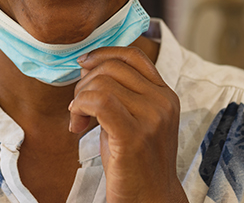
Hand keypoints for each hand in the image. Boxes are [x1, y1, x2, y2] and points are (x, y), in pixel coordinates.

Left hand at [69, 47, 187, 202]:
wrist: (151, 199)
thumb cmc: (136, 162)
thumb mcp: (133, 118)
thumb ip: (119, 91)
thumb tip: (90, 64)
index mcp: (165, 94)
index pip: (132, 55)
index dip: (103, 54)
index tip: (84, 65)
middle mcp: (162, 102)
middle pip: (112, 67)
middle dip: (85, 82)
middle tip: (78, 107)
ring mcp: (151, 118)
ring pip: (101, 83)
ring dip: (79, 99)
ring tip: (79, 121)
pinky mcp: (134, 136)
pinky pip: (98, 102)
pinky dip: (80, 107)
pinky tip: (78, 124)